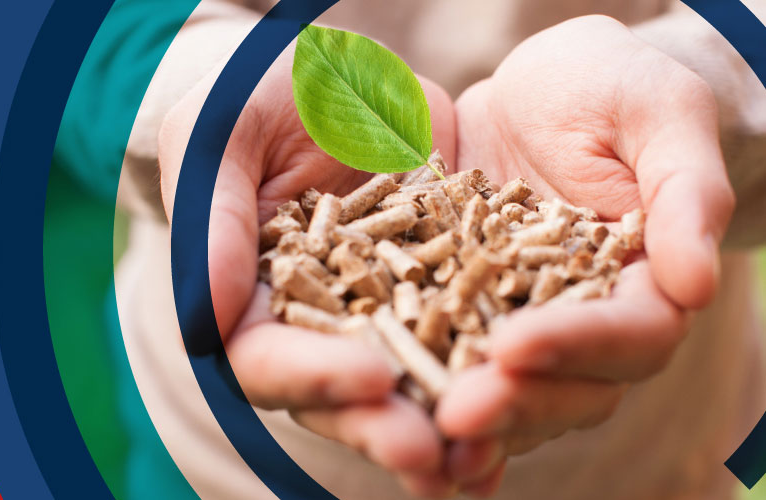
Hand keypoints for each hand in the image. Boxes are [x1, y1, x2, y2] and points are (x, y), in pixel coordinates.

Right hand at [158, 47, 461, 495]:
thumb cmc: (264, 95)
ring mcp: (390, 310)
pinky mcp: (449, 287)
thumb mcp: (227, 133)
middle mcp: (323, 321)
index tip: (370, 380)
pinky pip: (474, 337)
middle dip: (386, 426)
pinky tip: (534, 402)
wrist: (343, 73)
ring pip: (415, 382)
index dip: (314, 376)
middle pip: (346, 394)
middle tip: (435, 455)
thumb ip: (214, 220)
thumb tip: (204, 320)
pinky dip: (499, 376)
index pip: (268, 358)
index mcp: (256, 295)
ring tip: (485, 457)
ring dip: (449, 424)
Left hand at [435, 14, 734, 494]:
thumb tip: (696, 286)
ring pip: (508, 390)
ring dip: (467, 420)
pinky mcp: (465, 313)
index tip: (514, 347)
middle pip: (566, 386)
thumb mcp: (657, 114)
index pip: (629, 333)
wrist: (536, 90)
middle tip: (456, 414)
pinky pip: (451, 361)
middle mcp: (585, 319)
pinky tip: (392, 423)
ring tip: (418, 436)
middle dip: (512, 401)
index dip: (575, 345)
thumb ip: (685, 192)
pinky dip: (429, 396)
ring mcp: (522, 323)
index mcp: (645, 281)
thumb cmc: (609, 87)